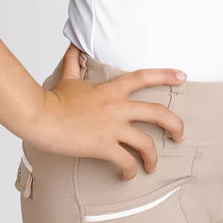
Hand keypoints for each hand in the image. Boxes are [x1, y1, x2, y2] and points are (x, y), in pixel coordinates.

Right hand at [29, 44, 186, 180]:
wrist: (40, 117)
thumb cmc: (53, 99)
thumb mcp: (68, 79)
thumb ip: (74, 63)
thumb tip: (73, 47)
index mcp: (111, 90)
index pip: (143, 77)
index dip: (166, 75)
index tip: (182, 77)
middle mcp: (117, 107)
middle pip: (158, 113)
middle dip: (175, 125)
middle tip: (180, 135)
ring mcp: (112, 128)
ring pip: (146, 143)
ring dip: (153, 157)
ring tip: (152, 165)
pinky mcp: (104, 146)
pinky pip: (126, 162)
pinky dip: (131, 171)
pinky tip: (128, 175)